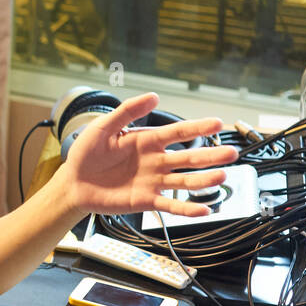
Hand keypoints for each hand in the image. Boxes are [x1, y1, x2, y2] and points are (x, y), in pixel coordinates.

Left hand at [56, 92, 239, 218]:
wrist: (73, 183)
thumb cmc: (85, 154)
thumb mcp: (103, 127)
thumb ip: (127, 112)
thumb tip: (153, 96)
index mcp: (147, 141)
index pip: (177, 132)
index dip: (197, 128)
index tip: (217, 123)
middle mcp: (155, 161)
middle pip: (188, 158)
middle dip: (211, 156)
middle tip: (231, 152)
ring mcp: (152, 182)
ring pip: (184, 181)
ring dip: (204, 180)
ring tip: (222, 177)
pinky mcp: (146, 200)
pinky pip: (170, 205)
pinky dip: (187, 209)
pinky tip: (204, 210)